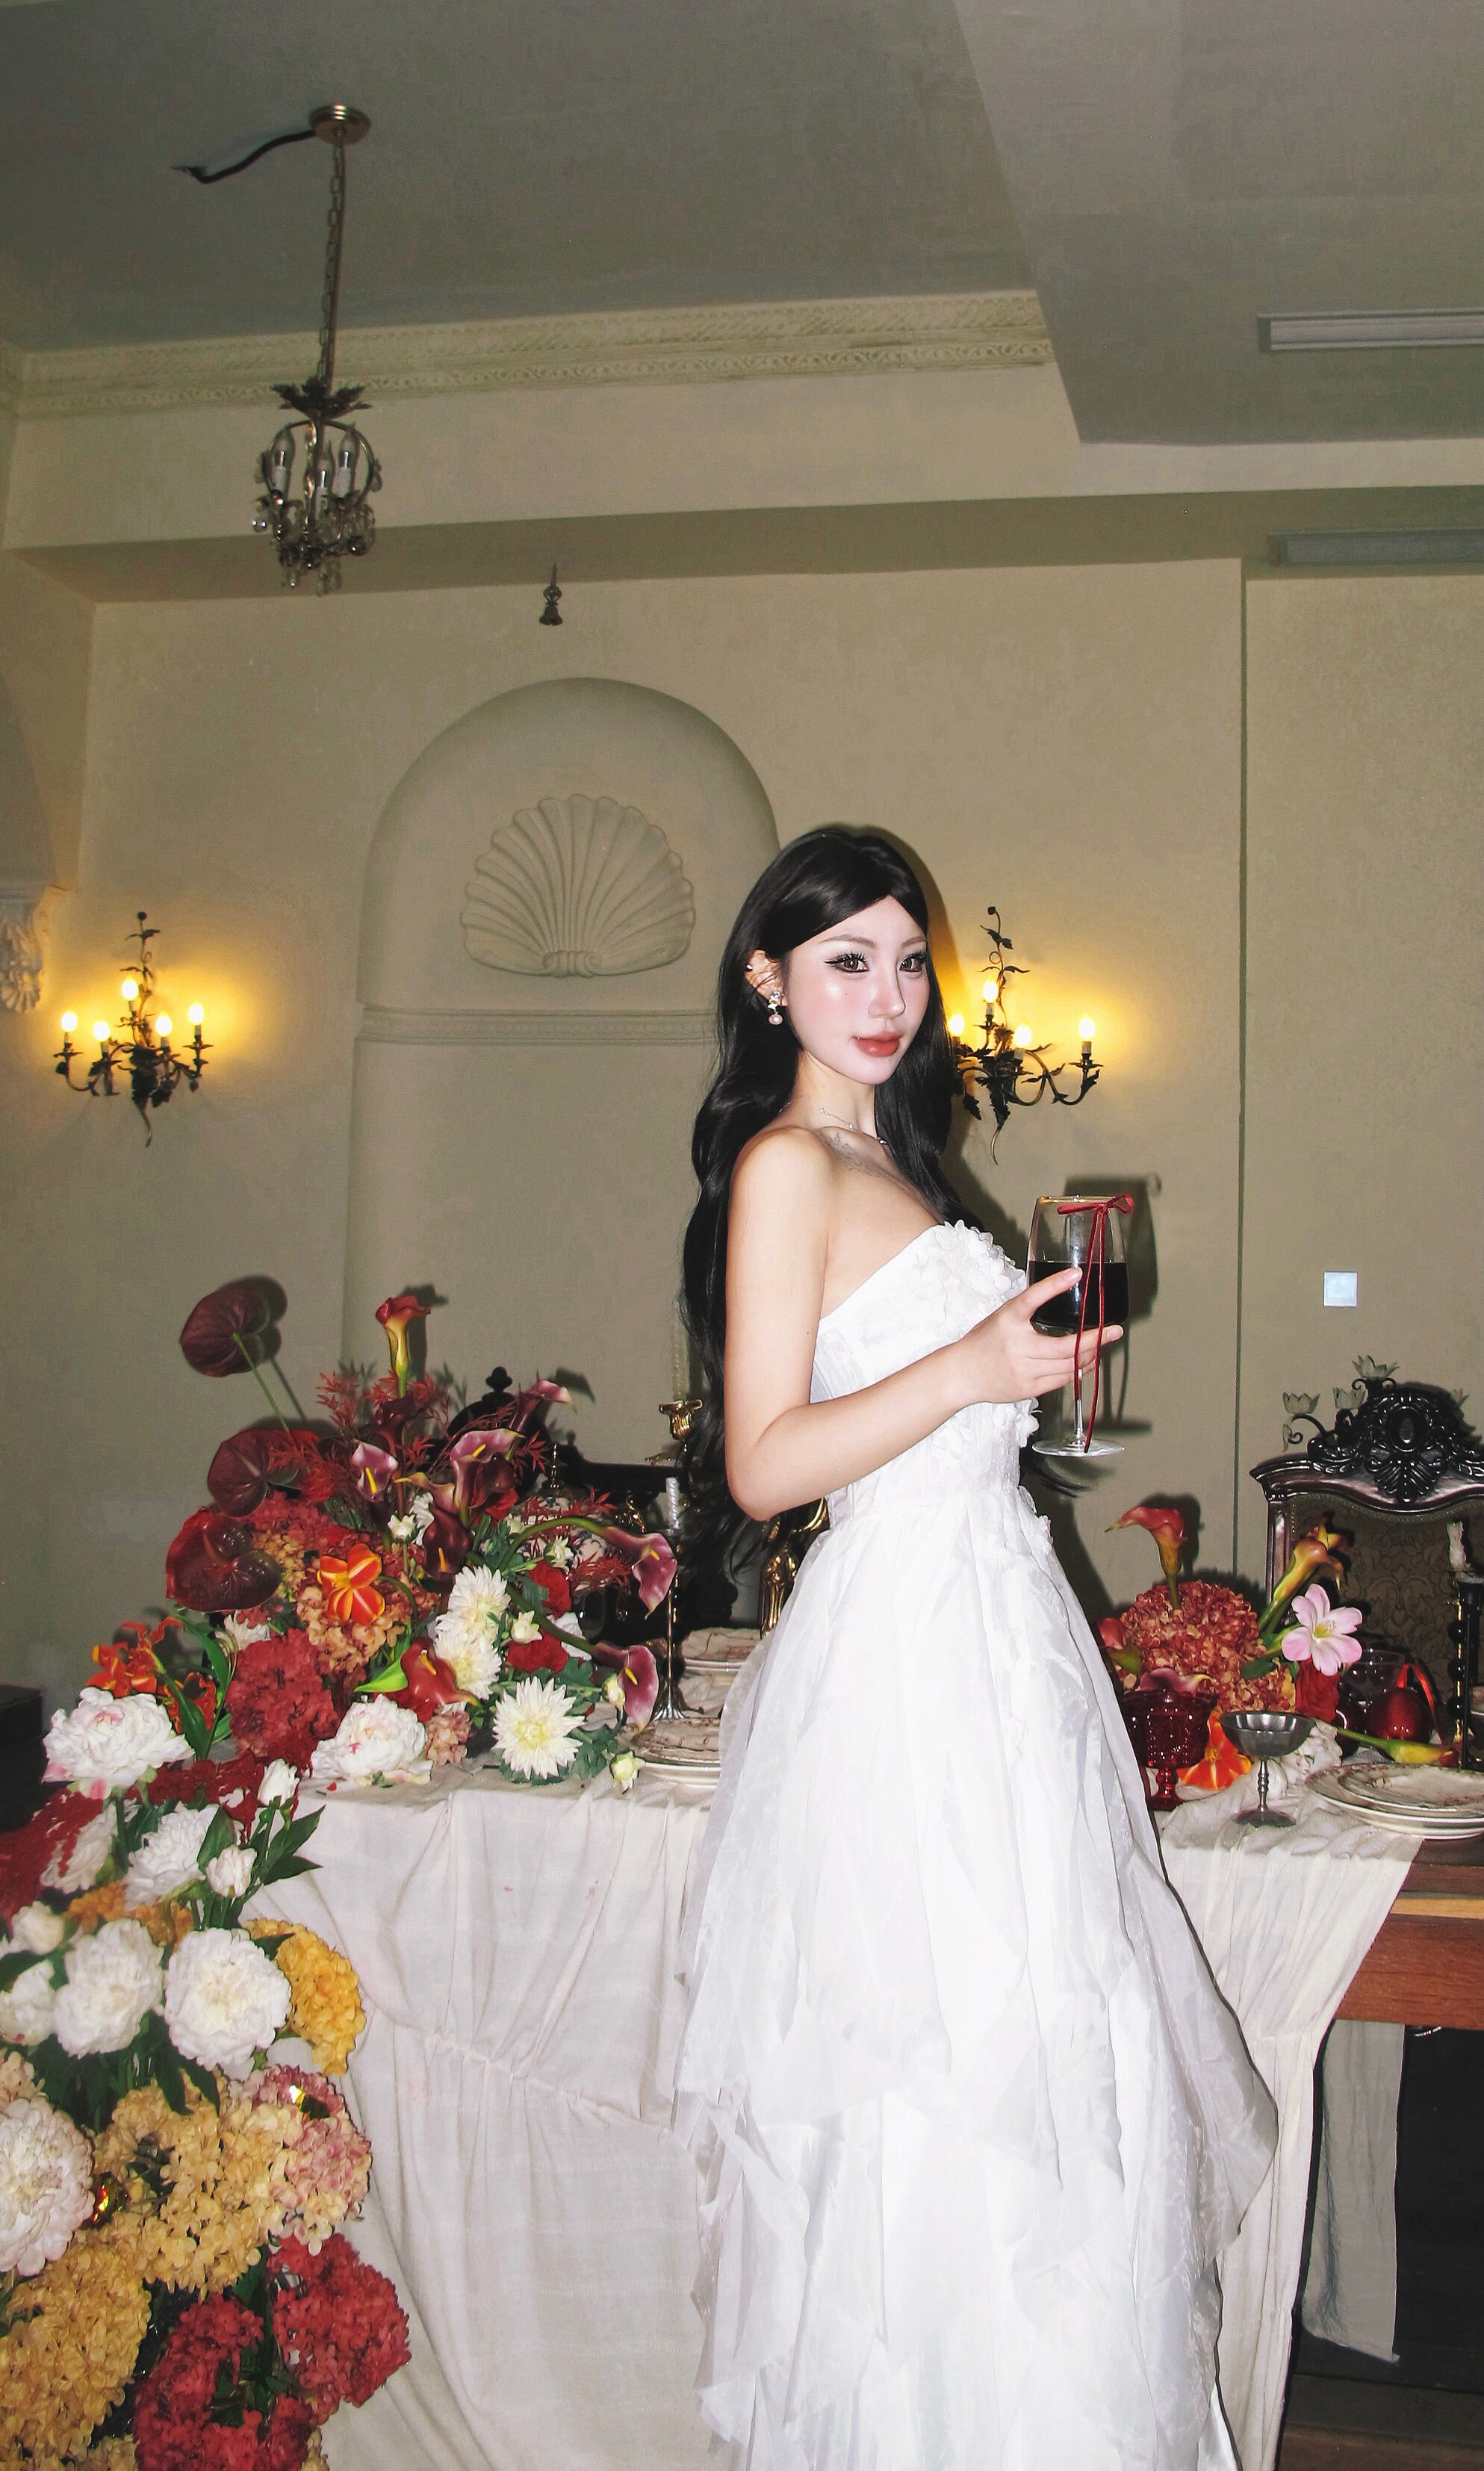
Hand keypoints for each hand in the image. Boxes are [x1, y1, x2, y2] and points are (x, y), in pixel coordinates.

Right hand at [950, 1268, 1122, 1407]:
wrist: (962, 1374)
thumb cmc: (983, 1342)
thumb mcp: (1002, 1317)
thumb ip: (1028, 1309)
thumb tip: (1059, 1292)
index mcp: (1007, 1321)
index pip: (1032, 1297)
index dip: (1055, 1284)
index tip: (1077, 1274)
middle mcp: (1016, 1346)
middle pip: (1064, 1346)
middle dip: (1094, 1339)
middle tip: (1113, 1331)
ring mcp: (1023, 1370)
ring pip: (1067, 1366)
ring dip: (1088, 1356)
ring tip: (1100, 1347)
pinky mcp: (1027, 1388)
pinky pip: (1060, 1380)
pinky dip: (1076, 1371)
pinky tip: (1085, 1363)